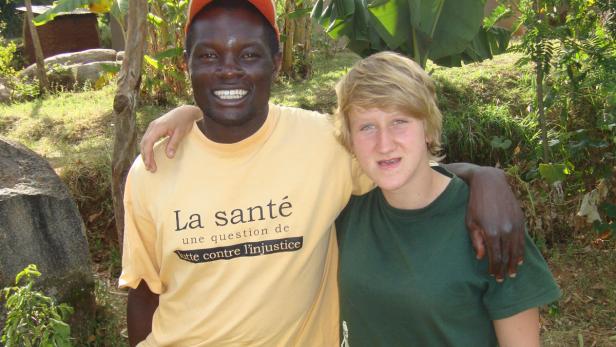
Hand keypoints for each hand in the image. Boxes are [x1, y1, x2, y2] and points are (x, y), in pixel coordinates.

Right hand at [140, 105, 202, 171]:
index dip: (148, 156)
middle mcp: (152, 126)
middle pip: (144, 144)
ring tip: (149, 165)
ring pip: (144, 142)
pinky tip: (150, 155)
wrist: (185, 111)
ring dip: (145, 154)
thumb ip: (174, 144)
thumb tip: (169, 156)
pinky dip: (147, 148)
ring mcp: (152, 126)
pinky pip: (147, 139)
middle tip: (150, 169)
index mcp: (157, 127)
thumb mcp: (181, 133)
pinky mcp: (154, 128)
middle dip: (145, 157)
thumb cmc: (184, 121)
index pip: (148, 144)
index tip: (151, 166)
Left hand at [465, 167, 524, 281]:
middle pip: (508, 256)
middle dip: (505, 269)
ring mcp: (515, 225)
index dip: (495, 268)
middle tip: (503, 278)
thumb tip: (481, 258)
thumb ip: (476, 241)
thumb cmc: (475, 203)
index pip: (496, 257)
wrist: (490, 183)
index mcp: (491, 232)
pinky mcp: (521, 219)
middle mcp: (506, 230)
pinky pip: (523, 240)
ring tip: (512, 272)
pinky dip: (521, 251)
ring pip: (517, 249)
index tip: (494, 276)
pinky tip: (520, 259)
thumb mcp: (470, 222)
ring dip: (515, 263)